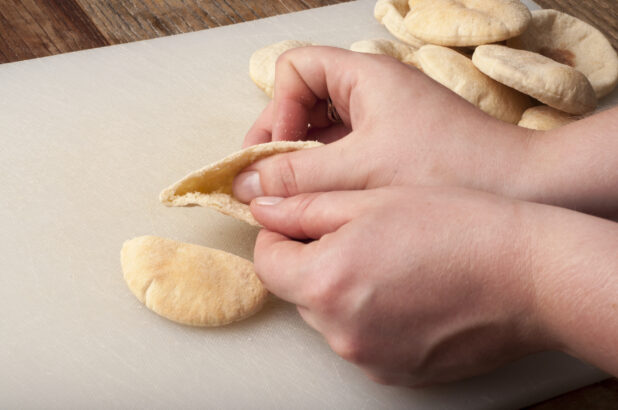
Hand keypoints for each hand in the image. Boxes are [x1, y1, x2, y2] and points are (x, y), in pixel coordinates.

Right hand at [236, 46, 617, 215]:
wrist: (524, 188)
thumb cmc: (448, 168)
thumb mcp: (360, 170)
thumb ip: (297, 176)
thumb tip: (244, 184)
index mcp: (364, 75)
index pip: (295, 70)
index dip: (276, 109)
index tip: (276, 153)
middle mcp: (373, 90)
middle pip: (303, 101)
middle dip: (280, 140)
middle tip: (265, 182)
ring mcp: (385, 118)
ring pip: (322, 131)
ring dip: (301, 162)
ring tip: (289, 200)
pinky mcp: (395, 146)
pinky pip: (344, 151)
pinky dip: (326, 174)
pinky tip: (323, 204)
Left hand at [249, 186, 617, 384]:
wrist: (529, 275)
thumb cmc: (457, 225)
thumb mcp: (371, 199)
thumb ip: (304, 207)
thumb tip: (262, 209)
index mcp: (325, 283)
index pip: (267, 261)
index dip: (279, 234)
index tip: (301, 219)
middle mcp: (339, 332)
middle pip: (299, 291)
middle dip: (314, 261)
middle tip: (356, 233)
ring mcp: (369, 358)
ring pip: (330, 316)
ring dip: (342, 290)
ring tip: (390, 261)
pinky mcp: (398, 373)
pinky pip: (362, 339)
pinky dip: (371, 316)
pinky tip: (408, 291)